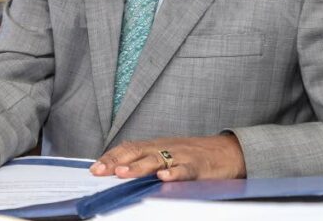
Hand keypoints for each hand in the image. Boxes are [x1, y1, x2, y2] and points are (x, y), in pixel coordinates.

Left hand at [90, 134, 245, 181]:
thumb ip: (147, 160)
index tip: (94, 168)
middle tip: (100, 171)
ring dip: (138, 167)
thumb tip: (119, 170)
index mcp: (156, 145)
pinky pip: (185, 170)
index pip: (128, 148)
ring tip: (122, 173)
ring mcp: (181, 156)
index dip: (111, 156)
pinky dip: (173, 173)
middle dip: (116, 161)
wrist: (228, 151)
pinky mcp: (198, 167)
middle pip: (137, 151)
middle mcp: (165, 148)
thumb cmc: (194, 154)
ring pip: (157, 160)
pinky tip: (163, 178)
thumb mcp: (168, 154)